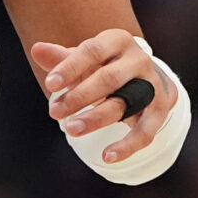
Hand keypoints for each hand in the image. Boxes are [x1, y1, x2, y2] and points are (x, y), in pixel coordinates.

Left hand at [29, 30, 175, 165]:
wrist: (147, 77)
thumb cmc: (107, 66)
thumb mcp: (87, 59)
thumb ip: (63, 59)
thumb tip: (37, 49)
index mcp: (118, 41)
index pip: (92, 51)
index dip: (70, 68)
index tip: (50, 85)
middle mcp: (138, 60)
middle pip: (109, 79)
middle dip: (80, 96)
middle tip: (54, 112)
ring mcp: (152, 84)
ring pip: (124, 104)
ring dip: (97, 118)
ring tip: (72, 130)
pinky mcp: (160, 109)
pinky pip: (145, 131)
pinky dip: (127, 146)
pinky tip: (107, 157)